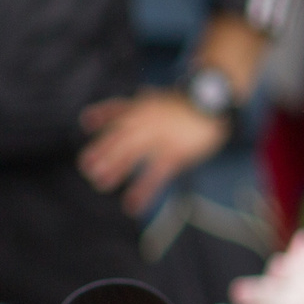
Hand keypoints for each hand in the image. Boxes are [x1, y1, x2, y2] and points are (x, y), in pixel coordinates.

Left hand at [78, 91, 227, 215]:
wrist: (216, 102)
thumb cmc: (183, 104)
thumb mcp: (158, 98)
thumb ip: (135, 106)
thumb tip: (107, 112)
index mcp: (143, 106)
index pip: (119, 109)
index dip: (102, 115)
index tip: (86, 122)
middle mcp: (148, 119)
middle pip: (121, 135)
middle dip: (103, 151)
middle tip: (87, 168)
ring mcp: (162, 136)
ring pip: (134, 153)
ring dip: (116, 168)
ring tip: (101, 184)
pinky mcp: (177, 152)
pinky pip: (157, 173)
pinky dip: (144, 190)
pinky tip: (132, 205)